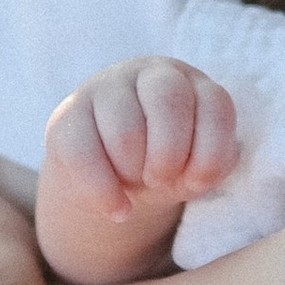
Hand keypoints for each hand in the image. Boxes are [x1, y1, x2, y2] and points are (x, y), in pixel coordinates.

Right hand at [37, 57, 238, 283]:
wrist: (114, 175)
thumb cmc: (165, 165)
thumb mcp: (195, 166)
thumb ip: (213, 164)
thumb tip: (216, 162)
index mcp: (191, 82)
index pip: (215, 104)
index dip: (210, 153)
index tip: (195, 181)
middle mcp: (150, 74)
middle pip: (168, 101)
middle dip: (169, 155)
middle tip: (160, 180)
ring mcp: (106, 87)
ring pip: (125, 130)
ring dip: (134, 173)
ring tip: (134, 186)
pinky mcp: (68, 113)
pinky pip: (83, 153)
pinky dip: (104, 192)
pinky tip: (118, 209)